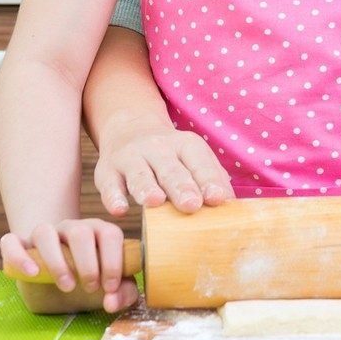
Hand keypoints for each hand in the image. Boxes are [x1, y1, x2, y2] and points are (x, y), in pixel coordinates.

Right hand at [0, 218, 138, 313]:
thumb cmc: (91, 284)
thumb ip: (123, 294)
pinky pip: (11, 241)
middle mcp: (72, 228)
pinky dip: (18, 256)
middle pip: (80, 231)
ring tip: (67, 285)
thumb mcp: (111, 291)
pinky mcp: (21, 246)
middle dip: (88, 263)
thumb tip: (111, 301)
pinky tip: (32, 273)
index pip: (110, 234)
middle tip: (90, 287)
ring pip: (45, 232)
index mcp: (98, 232)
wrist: (62, 287)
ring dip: (57, 261)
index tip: (110, 287)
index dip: (113, 261)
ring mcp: (46, 235)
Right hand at [95, 116, 234, 215]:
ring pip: (139, 174)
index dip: (208, 180)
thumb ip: (212, 179)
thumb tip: (234, 208)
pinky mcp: (106, 171)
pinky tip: (119, 210)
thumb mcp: (193, 158)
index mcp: (186, 145)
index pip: (199, 162)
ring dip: (147, 188)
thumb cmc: (172, 156)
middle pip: (171, 169)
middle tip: (192, 205)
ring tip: (156, 202)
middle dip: (181, 187)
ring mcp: (131, 157)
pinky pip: (109, 184)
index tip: (217, 199)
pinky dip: (113, 197)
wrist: (129, 129)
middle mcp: (158, 148)